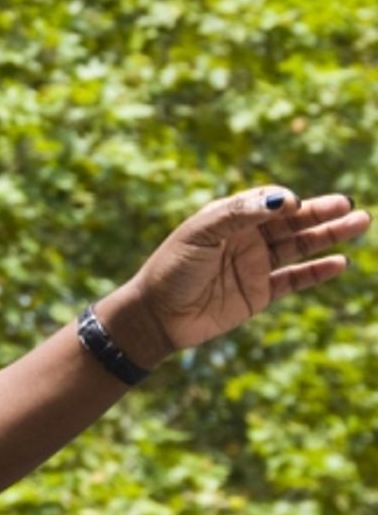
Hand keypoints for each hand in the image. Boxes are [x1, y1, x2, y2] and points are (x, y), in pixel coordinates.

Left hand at [123, 187, 369, 353]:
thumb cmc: (171, 269)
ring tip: (359, 223)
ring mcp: (254, 267)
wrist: (156, 316)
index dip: (285, 201)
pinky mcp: (258, 294)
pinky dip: (316, 271)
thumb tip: (283, 199)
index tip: (293, 205)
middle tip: (351, 205)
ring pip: (299, 247)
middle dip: (321, 213)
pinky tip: (339, 262)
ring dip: (328, 236)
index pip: (268, 201)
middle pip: (292, 222)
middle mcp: (245, 240)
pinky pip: (294, 280)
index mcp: (229, 219)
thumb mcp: (200, 234)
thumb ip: (238, 214)